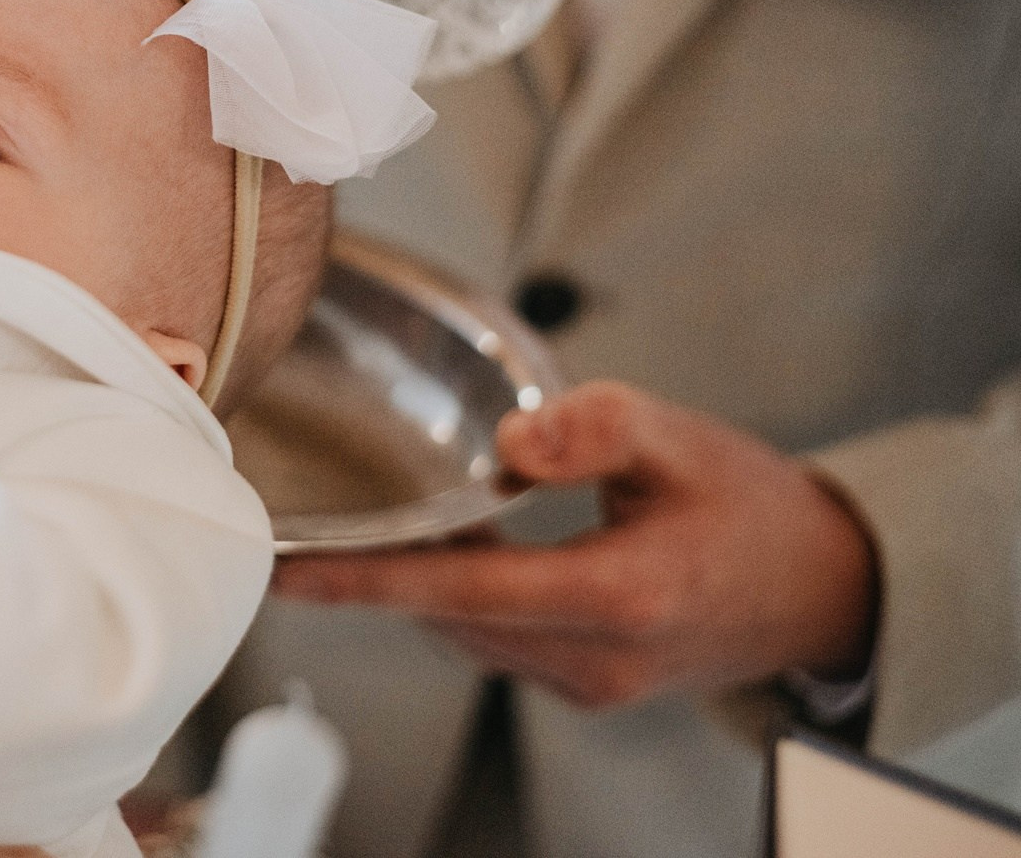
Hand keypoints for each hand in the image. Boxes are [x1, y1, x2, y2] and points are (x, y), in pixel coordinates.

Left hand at [271, 382, 878, 707]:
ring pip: (466, 635)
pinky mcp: (586, 686)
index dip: (370, 579)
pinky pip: (494, 643)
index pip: (467, 589)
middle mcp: (599, 658)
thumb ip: (597, 427)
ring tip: (352, 536)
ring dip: (411, 588)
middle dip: (370, 578)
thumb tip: (512, 444)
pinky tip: (439, 551)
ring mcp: (591, 684)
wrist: (821, 590)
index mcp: (624, 595)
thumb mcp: (683, 438)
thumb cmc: (750, 507)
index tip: (294, 570)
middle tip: (302, 532)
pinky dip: (454, 601)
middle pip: (450, 616)